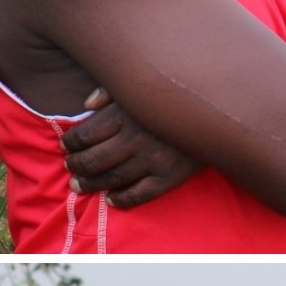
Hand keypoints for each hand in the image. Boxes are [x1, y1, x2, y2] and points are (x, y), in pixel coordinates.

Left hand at [60, 89, 202, 207]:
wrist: (219, 114)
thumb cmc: (175, 97)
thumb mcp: (142, 85)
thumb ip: (112, 91)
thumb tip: (86, 106)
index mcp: (125, 113)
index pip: (84, 134)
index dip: (70, 143)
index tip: (66, 146)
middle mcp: (136, 138)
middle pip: (93, 159)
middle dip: (75, 165)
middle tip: (69, 167)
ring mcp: (153, 159)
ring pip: (112, 178)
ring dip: (90, 184)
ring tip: (79, 185)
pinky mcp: (170, 176)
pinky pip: (140, 194)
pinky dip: (122, 199)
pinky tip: (111, 200)